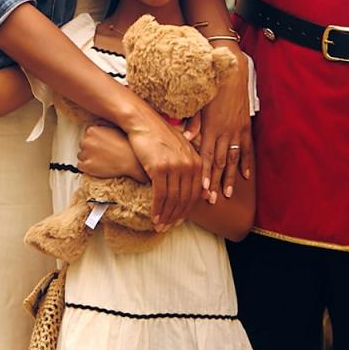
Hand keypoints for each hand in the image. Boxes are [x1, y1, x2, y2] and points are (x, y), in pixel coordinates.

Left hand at [77, 124, 146, 182]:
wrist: (131, 161)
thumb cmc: (125, 144)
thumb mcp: (115, 127)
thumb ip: (102, 124)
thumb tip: (96, 124)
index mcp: (92, 130)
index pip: (87, 134)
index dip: (95, 140)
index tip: (103, 144)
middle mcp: (86, 140)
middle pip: (83, 144)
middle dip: (91, 148)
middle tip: (104, 152)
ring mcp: (85, 154)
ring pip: (81, 155)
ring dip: (88, 158)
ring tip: (102, 159)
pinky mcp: (86, 166)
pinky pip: (80, 166)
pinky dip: (87, 167)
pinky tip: (98, 165)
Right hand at [125, 110, 202, 229]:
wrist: (142, 121)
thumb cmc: (160, 136)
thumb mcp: (182, 150)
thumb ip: (193, 169)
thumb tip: (205, 192)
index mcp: (197, 161)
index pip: (195, 193)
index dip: (187, 210)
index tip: (179, 221)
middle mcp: (189, 165)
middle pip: (185, 199)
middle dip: (176, 216)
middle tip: (167, 228)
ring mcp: (175, 167)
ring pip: (172, 199)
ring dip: (165, 216)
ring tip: (159, 226)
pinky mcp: (159, 168)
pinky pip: (160, 195)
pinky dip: (157, 209)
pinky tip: (154, 217)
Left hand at [196, 47, 251, 201]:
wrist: (231, 73)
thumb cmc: (211, 87)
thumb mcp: (199, 102)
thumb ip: (193, 121)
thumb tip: (186, 136)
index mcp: (211, 126)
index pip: (207, 156)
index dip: (206, 174)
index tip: (203, 189)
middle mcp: (225, 131)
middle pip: (220, 162)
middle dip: (216, 182)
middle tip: (213, 200)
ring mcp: (237, 130)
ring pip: (234, 159)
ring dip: (231, 178)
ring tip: (229, 194)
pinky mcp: (245, 126)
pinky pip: (246, 148)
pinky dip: (246, 162)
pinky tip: (246, 176)